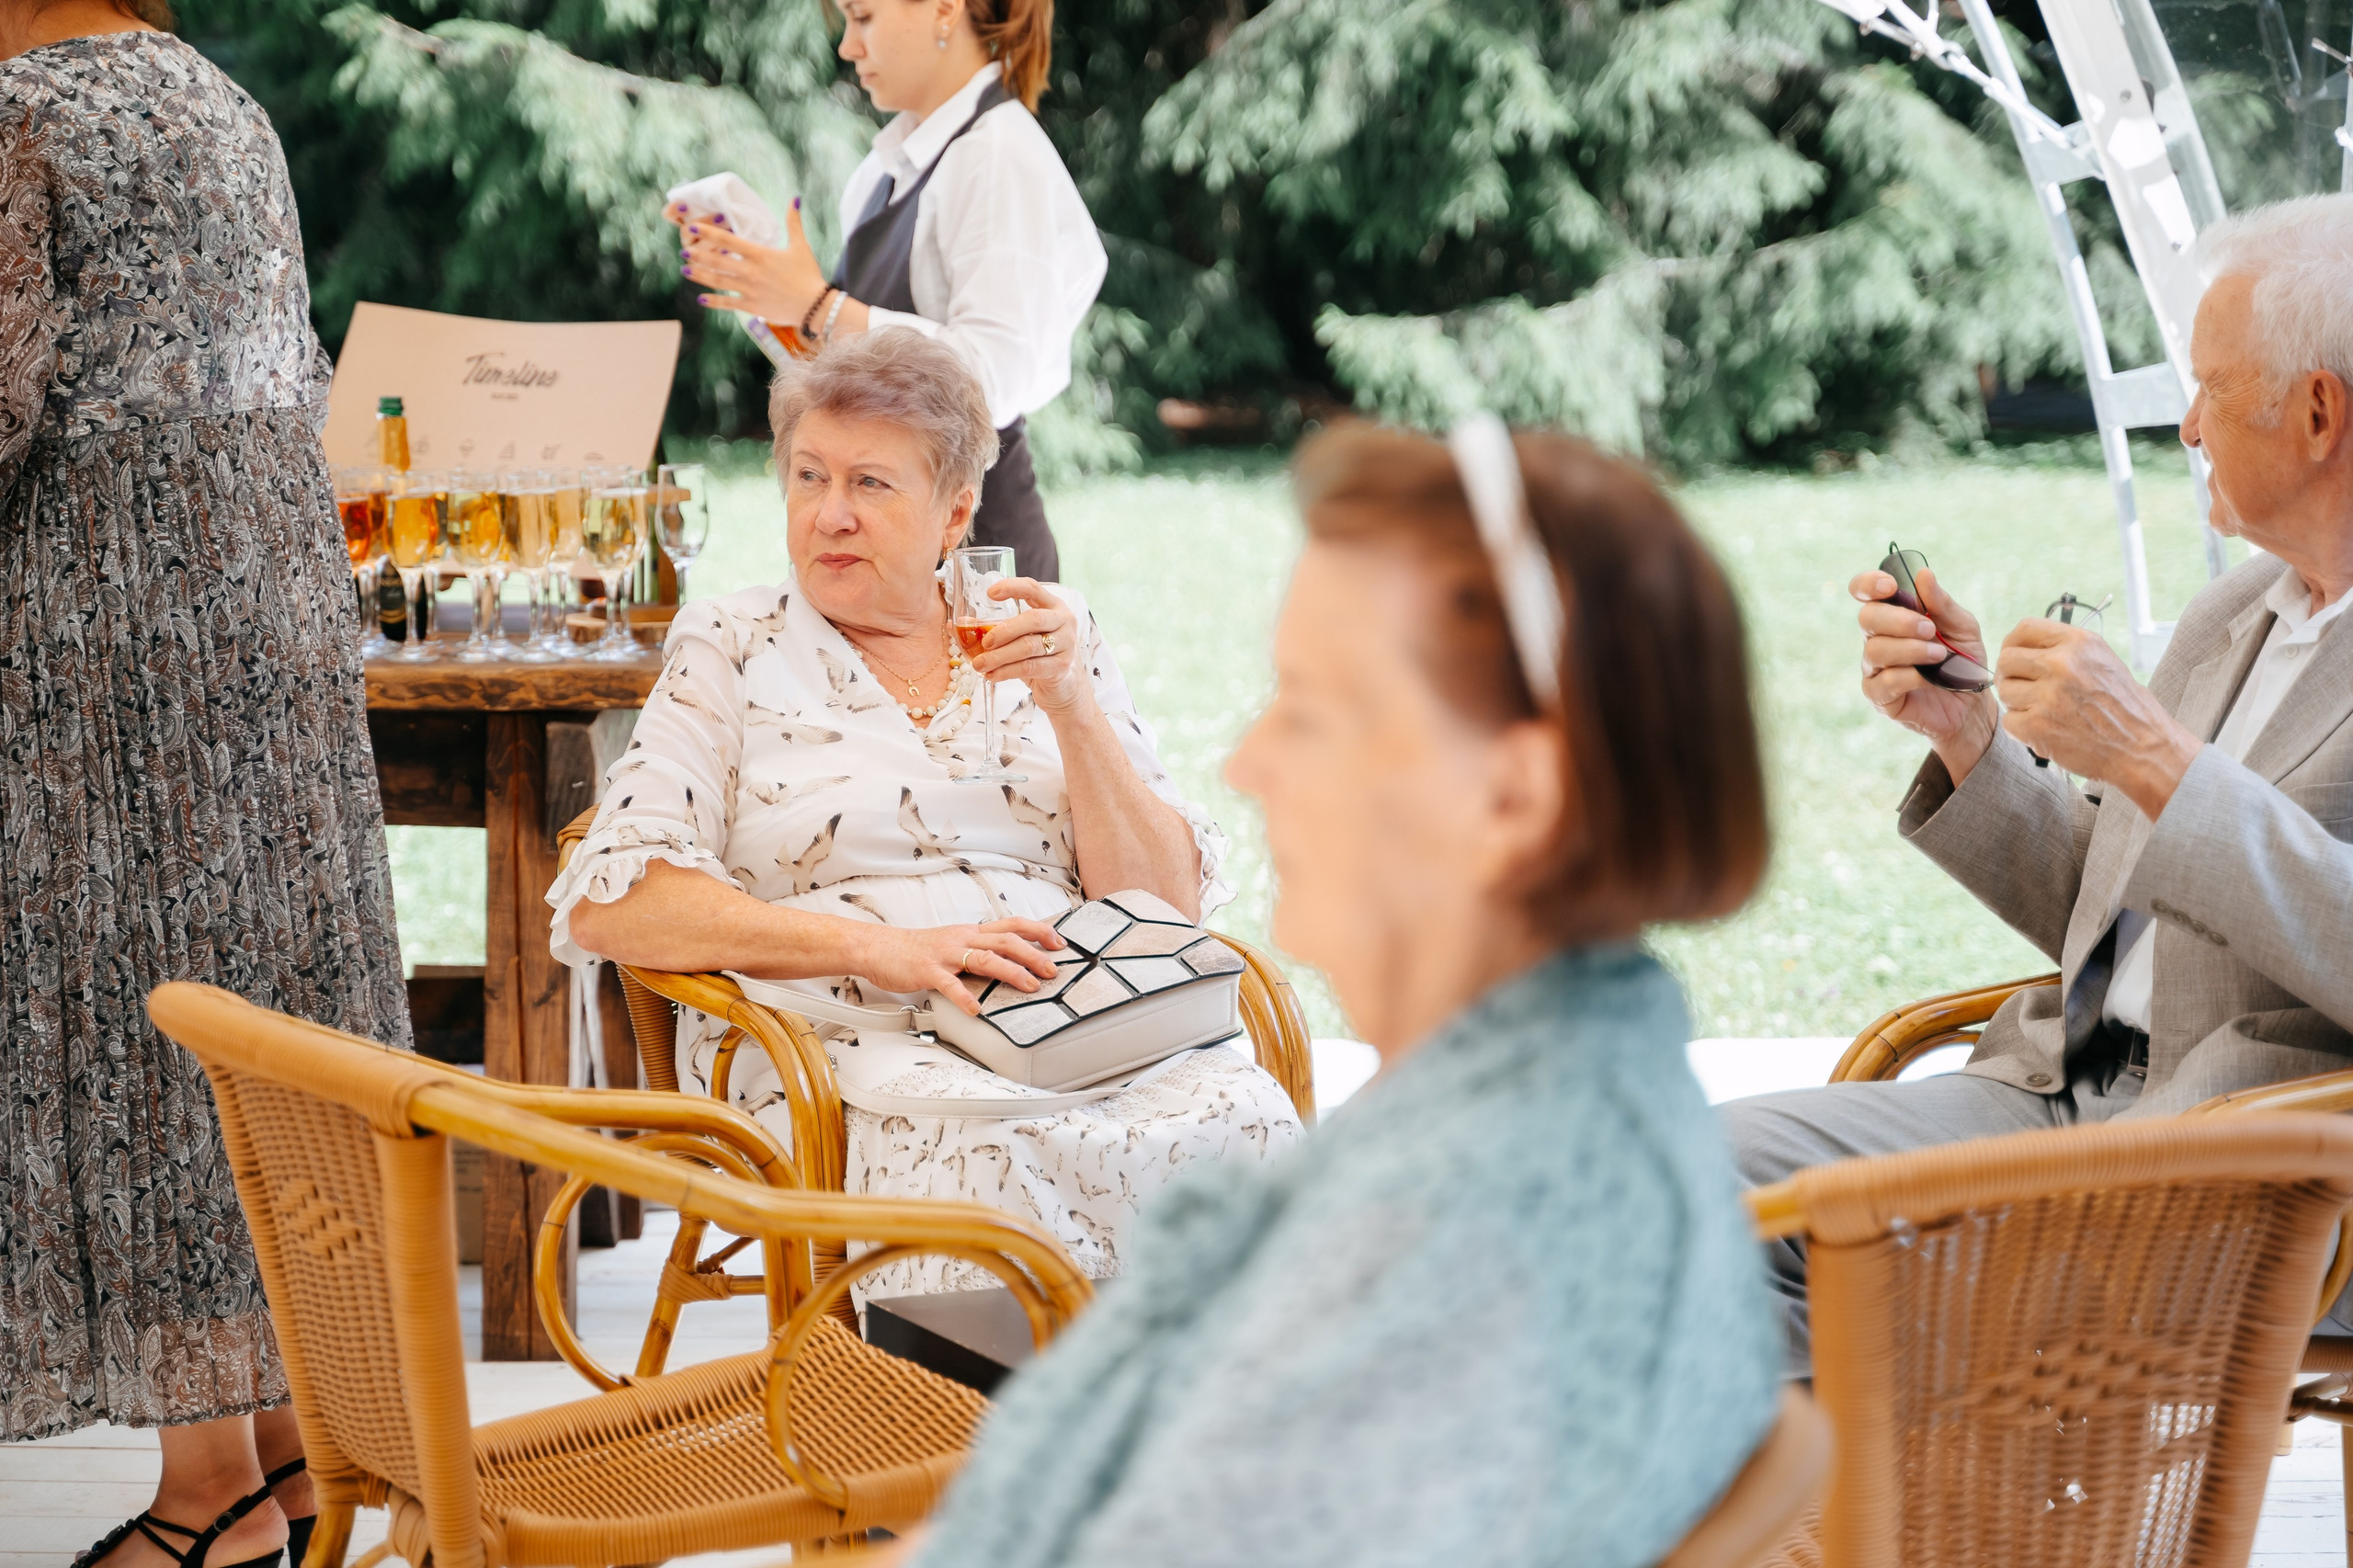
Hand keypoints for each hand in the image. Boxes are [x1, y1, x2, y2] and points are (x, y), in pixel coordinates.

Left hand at [673, 197, 829, 328]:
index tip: (693, 227)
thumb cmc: (809, 275)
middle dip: (699, 254)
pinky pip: (729, 304)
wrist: (815, 306)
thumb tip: (795, 199)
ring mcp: (750, 290)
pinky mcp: (752, 307)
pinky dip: (714, 302)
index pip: (729, 241)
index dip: (709, 233)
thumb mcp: (800, 246)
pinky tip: (701, 298)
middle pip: (719, 261)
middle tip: (684, 249)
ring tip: (685, 270)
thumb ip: (793, 222)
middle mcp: (751, 272)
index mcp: (761, 254)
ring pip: (719, 281)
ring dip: (701, 275)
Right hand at [849, 917, 1064, 1015]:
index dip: (1038, 930)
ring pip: (985, 958)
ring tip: (1029, 986)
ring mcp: (946, 954)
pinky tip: (976, 1009)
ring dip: (1011, 972)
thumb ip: (978, 949)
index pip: (1011, 924)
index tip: (1059, 942)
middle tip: (1052, 970)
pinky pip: (950, 984)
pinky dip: (964, 997)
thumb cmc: (916, 949)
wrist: (879, 947)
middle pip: (1006, 940)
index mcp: (970, 932)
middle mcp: (962, 939)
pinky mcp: (928, 970)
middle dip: (1034, 954)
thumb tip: (1007, 961)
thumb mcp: (953, 943)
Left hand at [972, 578, 1088, 714]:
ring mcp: (1066, 644)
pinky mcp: (1062, 667)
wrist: (1065, 688)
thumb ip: (992, 629)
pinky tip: (992, 675)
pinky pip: (1030, 667)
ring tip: (979, 664)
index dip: (1012, 587)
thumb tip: (954, 625)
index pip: (1033, 588)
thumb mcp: (1019, 639)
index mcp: (1053, 606)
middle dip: (1004, 630)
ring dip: (1000, 656)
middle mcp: (1064, 621)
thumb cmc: (1039, 657)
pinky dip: (1007, 671)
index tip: (989, 593)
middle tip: (983, 642)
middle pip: (1033, 619)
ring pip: (1029, 646)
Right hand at [1853, 564, 1996, 778]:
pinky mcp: (1879, 696)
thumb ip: (1942, 603)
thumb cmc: (1963, 661)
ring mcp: (1875, 668)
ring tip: (1939, 656)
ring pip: (1875, 650)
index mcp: (1893, 615)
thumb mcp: (1962, 627)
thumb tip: (1923, 574)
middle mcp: (1877, 639)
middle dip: (1899, 621)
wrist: (1972, 704)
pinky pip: (1884, 682)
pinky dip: (1909, 676)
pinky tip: (1930, 679)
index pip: (1865, 592)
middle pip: (1867, 618)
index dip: (1869, 584)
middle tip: (1929, 629)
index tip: (1890, 586)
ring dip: (1910, 650)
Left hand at [1996, 619, 2201, 817]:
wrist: (2142, 748)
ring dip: (2017, 703)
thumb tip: (2025, 647)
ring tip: (2043, 711)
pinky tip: (2044, 730)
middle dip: (2012, 675)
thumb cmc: (2123, 707)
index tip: (2017, 657)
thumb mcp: (2102, 661)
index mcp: (2079, 643)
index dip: (2013, 643)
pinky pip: (2009, 720)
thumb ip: (2065, 650)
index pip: (2025, 628)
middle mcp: (2062, 664)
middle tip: (2026, 689)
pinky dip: (2021, 728)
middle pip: (2007, 659)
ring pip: (2004, 690)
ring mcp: (2048, 696)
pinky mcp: (2037, 726)